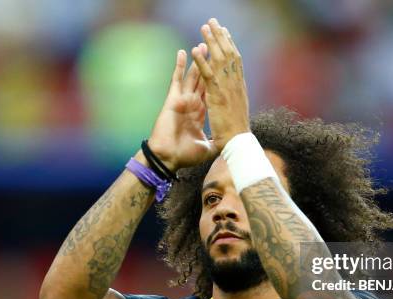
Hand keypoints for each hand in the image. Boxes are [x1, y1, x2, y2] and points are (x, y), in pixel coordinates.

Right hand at [146, 45, 218, 170]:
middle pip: (204, 80)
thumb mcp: (206, 148)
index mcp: (200, 113)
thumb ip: (214, 142)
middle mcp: (192, 104)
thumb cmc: (184, 155)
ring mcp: (183, 101)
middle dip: (210, 65)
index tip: (223, 69)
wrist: (168, 158)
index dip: (217, 80)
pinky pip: (177, 79)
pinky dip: (179, 66)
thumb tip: (224, 145)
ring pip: (192, 76)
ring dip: (198, 60)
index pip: (211, 93)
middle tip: (215, 49)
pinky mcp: (173, 100)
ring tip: (202, 44)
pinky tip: (182, 52)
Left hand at [191, 18, 249, 150]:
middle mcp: (236, 84)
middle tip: (214, 22)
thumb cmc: (238, 135)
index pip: (236, 61)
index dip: (230, 45)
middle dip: (221, 37)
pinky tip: (195, 50)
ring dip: (211, 42)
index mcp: (239, 88)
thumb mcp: (237, 116)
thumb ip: (235, 105)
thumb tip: (235, 103)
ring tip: (204, 27)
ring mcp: (227, 89)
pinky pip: (208, 75)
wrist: (239, 143)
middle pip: (229, 55)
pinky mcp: (217, 96)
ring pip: (220, 60)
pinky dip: (202, 62)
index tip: (226, 32)